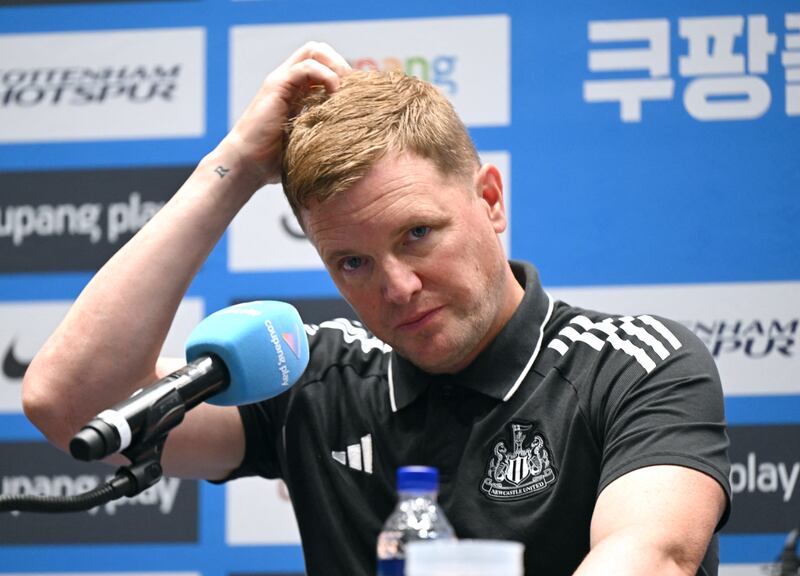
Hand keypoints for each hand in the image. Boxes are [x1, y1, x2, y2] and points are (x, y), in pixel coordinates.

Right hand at [221, 41, 350, 187]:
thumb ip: (324, 132)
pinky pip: (305, 67)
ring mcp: (282, 80)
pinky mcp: (277, 86)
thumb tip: (353, 143)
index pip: (324, 62)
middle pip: (320, 50)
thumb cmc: (275, 161)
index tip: (356, 94)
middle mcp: (289, 80)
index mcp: (297, 90)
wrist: (247, 164)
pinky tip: (333, 94)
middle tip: (351, 89)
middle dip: (341, 64)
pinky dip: (324, 75)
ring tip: (343, 90)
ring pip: (313, 51)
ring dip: (335, 66)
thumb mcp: (309, 141)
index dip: (343, 72)